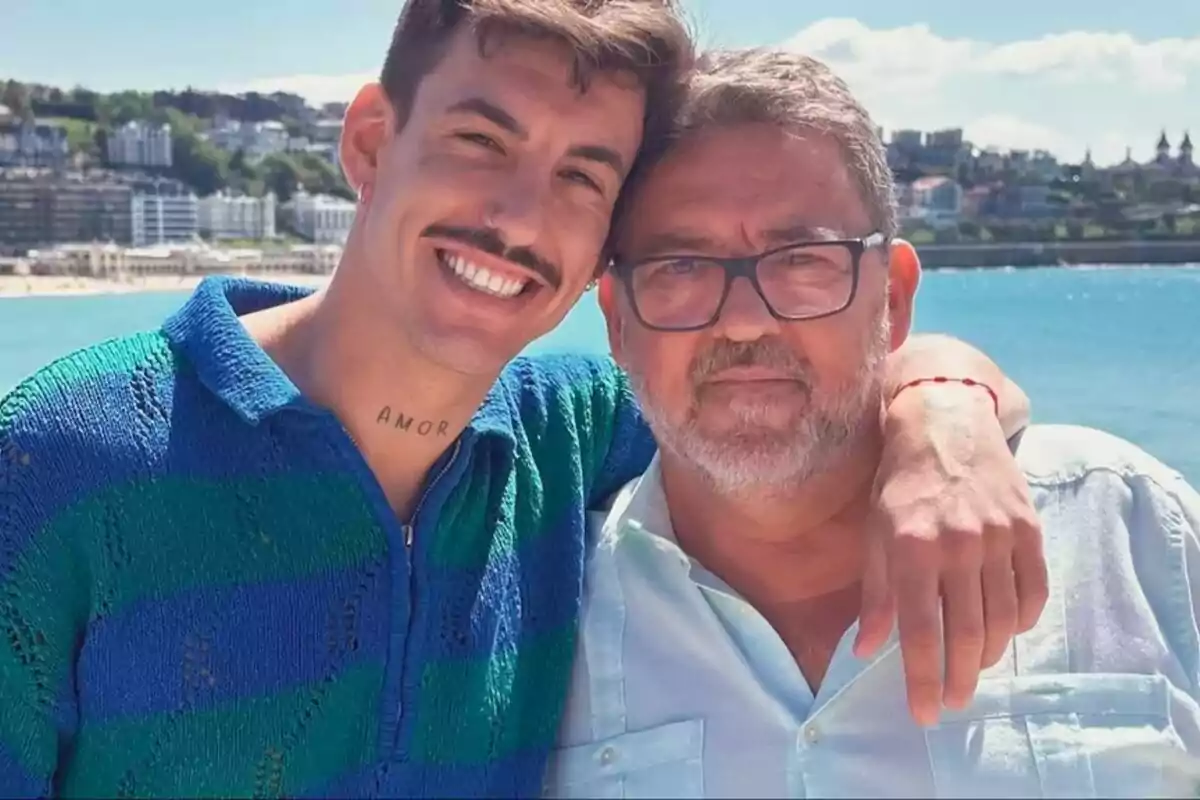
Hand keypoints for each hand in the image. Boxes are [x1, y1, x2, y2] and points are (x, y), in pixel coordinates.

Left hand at [853, 384, 1047, 725]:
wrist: (946, 425)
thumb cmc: (899, 484)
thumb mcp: (874, 533)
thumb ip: (874, 595)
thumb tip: (865, 650)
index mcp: (912, 547)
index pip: (919, 630)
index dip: (922, 678)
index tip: (924, 713)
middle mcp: (958, 545)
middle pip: (966, 633)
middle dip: (959, 679)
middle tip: (953, 702)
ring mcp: (998, 536)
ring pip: (1003, 619)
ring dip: (989, 654)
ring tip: (973, 668)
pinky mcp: (1029, 529)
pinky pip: (1034, 591)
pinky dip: (1022, 620)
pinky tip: (1006, 631)